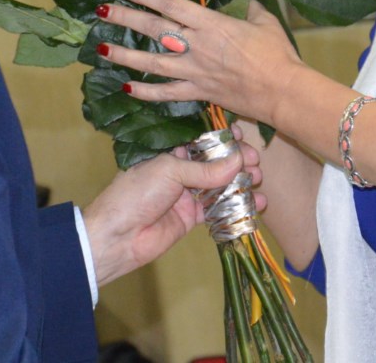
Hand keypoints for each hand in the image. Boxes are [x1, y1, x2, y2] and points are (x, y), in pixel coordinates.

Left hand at [83, 130, 263, 286]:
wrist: (117, 237)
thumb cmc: (135, 194)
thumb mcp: (169, 172)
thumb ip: (205, 170)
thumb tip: (238, 161)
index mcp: (168, 151)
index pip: (200, 139)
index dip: (222, 138)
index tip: (242, 136)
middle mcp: (179, 170)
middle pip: (214, 162)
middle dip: (236, 160)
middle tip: (255, 161)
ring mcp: (186, 194)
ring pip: (219, 185)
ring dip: (240, 182)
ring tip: (258, 179)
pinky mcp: (192, 217)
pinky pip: (219, 209)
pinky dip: (238, 206)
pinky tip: (256, 203)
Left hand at [97, 0, 305, 124]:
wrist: (283, 91)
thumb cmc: (277, 54)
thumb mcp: (264, 21)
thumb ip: (248, 7)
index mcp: (211, 23)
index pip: (170, 4)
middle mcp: (196, 45)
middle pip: (154, 29)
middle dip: (125, 18)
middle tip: (102, 11)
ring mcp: (194, 71)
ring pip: (151, 63)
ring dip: (125, 55)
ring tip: (102, 49)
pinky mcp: (199, 93)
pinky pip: (166, 94)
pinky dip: (146, 92)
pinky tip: (127, 87)